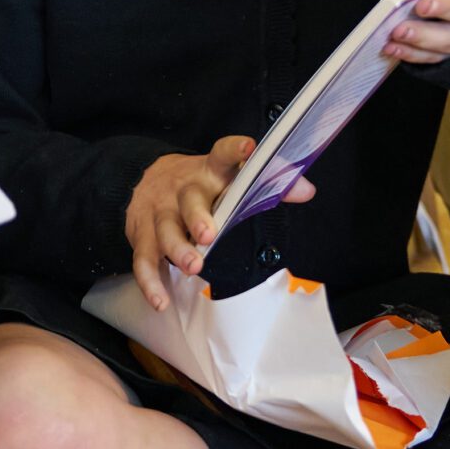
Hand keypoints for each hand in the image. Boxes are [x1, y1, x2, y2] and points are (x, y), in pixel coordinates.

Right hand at [126, 138, 315, 314]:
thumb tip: (307, 191)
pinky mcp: (142, 234)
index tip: (248, 148)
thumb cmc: (200, 185)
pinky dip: (150, 281)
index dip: (234, 150)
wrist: (145, 180)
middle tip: (208, 234)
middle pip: (189, 199)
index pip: (222, 154)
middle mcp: (183, 189)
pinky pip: (143, 259)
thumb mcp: (229, 178)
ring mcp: (160, 212)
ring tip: (192, 267)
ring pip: (165, 229)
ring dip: (178, 249)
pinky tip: (161, 300)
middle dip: (198, 216)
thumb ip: (269, 184)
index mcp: (209, 171)